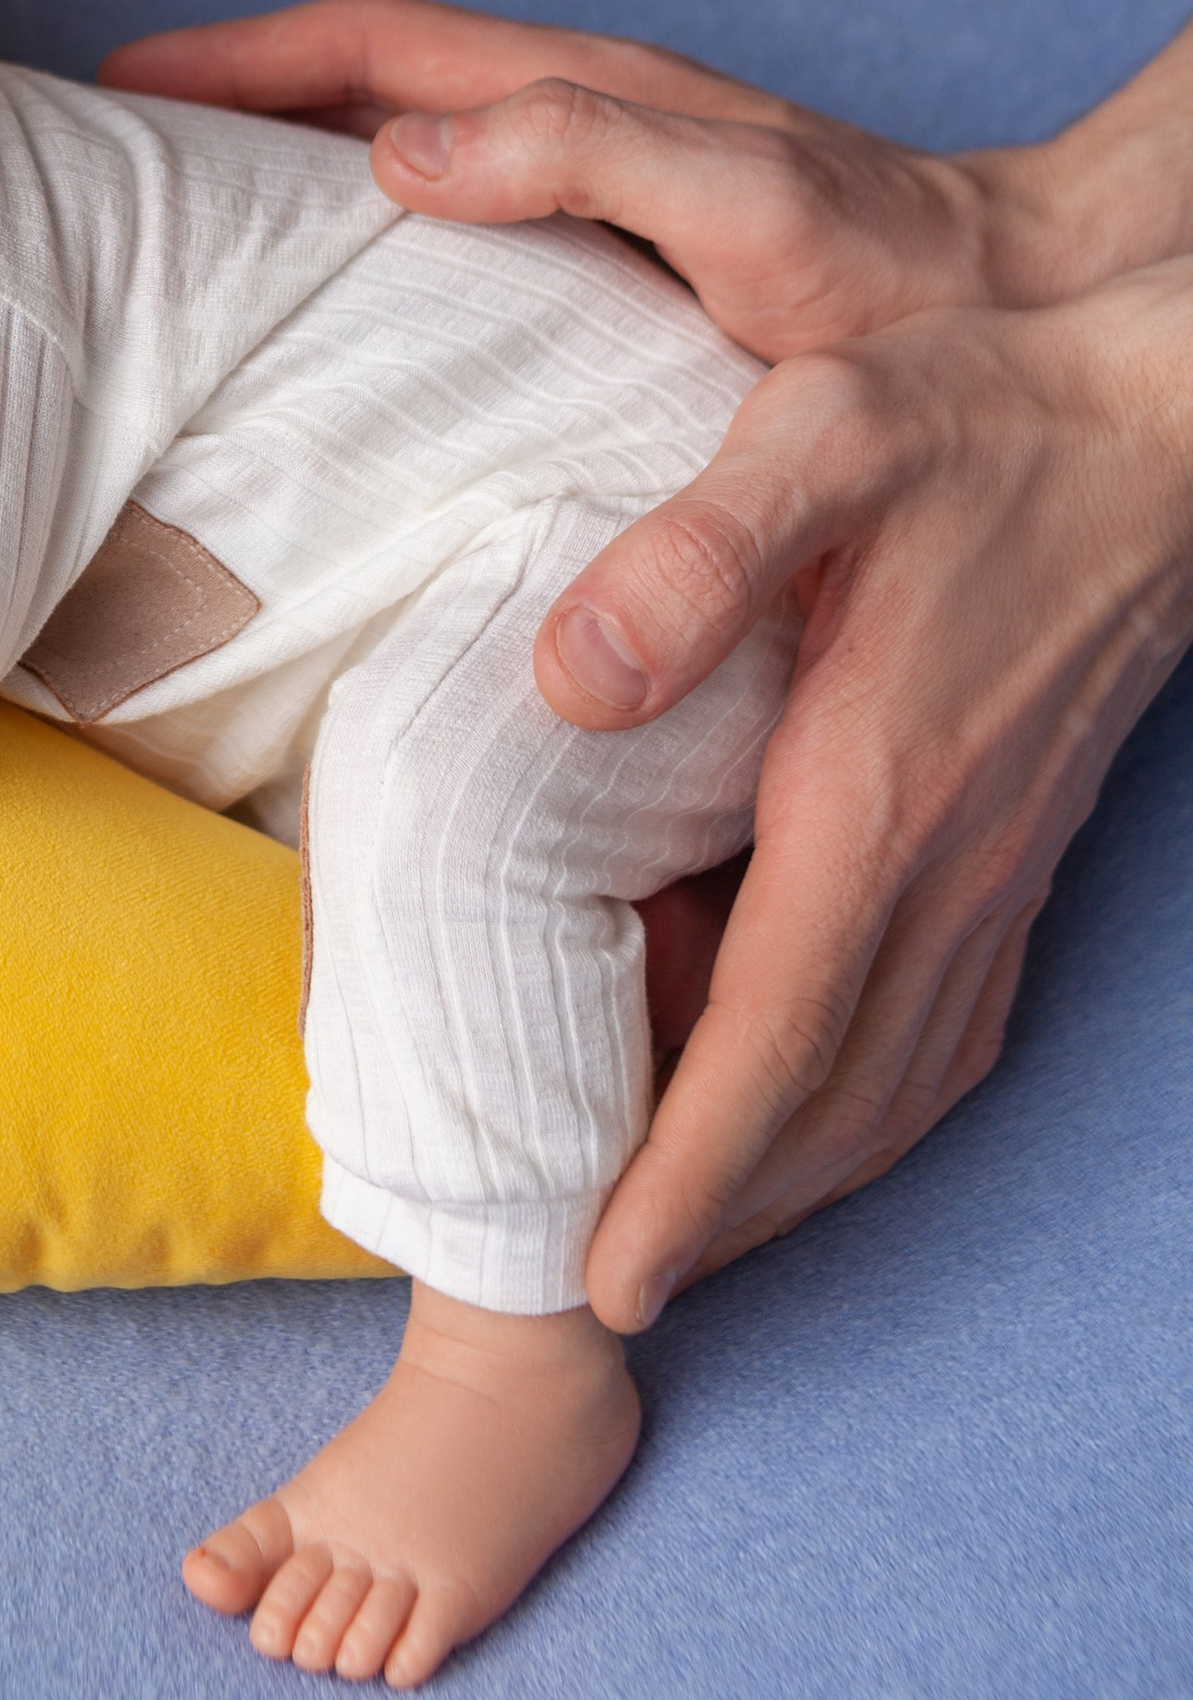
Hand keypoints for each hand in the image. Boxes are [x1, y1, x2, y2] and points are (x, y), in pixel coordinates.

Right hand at [103, 0, 1079, 345]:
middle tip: (108, 160)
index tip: (121, 83)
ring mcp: (587, 185)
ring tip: (178, 240)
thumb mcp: (745, 202)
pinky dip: (357, 240)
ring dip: (281, 171)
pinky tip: (326, 327)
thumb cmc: (890, 265)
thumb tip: (393, 153)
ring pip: (395, 151)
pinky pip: (447, 225)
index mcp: (579, 90)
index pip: (369, 44)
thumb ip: (582, 153)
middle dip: (225, 101)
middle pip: (358, 84)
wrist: (1009, 307)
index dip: (237, 58)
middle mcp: (569, 121)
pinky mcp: (607, 256)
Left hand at [572, 264, 1192, 1321]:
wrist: (1160, 418)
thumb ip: (695, 553)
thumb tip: (566, 680)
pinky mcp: (1021, 852)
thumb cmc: (979, 415)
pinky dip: (861, 1104)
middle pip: (829, 1104)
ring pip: (893, 1086)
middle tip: (595, 1282)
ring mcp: (1000, 871)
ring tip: (674, 1222)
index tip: (609, 1284)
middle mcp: (950, 865)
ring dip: (787, 1176)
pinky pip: (944, 1032)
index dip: (685, 1174)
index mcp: (880, 792)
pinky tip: (797, 1100)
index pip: (774, 1037)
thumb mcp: (822, 432)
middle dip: (718, 1216)